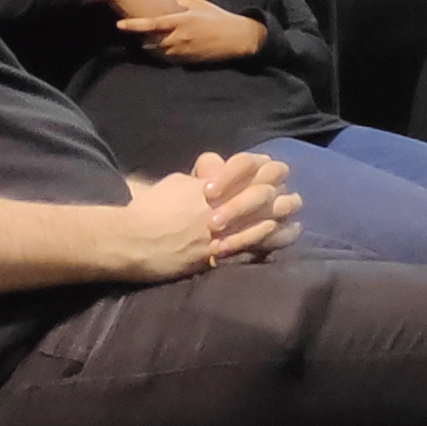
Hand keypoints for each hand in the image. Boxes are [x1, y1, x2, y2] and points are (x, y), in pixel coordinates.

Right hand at [108, 161, 298, 282]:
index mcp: (211, 186)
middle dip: (281, 193)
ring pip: (264, 220)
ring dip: (283, 216)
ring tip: (295, 213)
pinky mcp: (218, 255)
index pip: (250, 171)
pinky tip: (285, 236)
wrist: (131, 241)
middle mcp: (220, 206)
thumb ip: (200, 180)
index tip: (275, 173)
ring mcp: (221, 232)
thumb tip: (216, 176)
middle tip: (291, 195)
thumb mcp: (176, 184)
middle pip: (263, 195)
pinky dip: (272, 240)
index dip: (267, 170)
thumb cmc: (149, 210)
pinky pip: (253, 246)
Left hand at [120, 0, 271, 65]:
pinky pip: (165, 59)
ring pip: (155, 51)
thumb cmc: (219, 18)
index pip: (152, 24)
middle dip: (139, 37)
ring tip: (141, 38)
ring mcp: (182, 51)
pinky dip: (159, 53)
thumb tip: (164, 1)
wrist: (236, 38)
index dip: (134, 25)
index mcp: (182, 21)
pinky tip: (157, 47)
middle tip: (129, 30)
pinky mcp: (186, 61)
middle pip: (149, 40)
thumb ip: (179, 4)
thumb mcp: (199, 5)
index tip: (119, 24)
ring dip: (148, 46)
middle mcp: (179, 37)